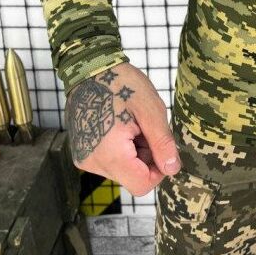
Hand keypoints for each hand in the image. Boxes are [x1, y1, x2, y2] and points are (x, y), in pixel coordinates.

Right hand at [65, 62, 180, 196]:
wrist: (90, 69)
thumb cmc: (122, 84)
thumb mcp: (151, 111)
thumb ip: (162, 144)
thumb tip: (172, 169)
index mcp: (110, 154)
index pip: (141, 185)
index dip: (158, 170)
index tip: (161, 147)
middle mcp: (93, 162)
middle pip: (131, 177)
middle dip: (146, 157)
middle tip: (145, 128)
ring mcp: (85, 158)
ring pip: (122, 169)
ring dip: (134, 152)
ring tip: (132, 125)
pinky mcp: (82, 152)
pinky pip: (109, 161)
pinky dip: (121, 149)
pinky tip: (120, 126)